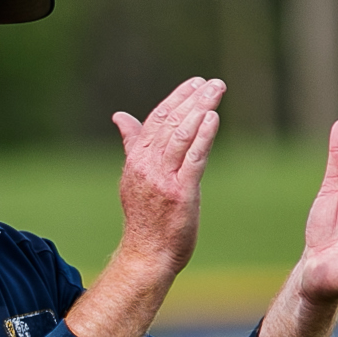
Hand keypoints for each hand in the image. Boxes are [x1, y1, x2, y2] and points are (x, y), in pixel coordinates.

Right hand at [110, 76, 224, 274]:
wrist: (146, 254)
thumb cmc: (145, 217)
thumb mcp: (135, 176)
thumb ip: (132, 144)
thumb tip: (120, 117)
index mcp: (136, 160)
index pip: (155, 120)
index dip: (176, 98)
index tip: (195, 82)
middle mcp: (146, 167)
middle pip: (170, 123)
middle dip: (193, 98)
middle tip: (213, 82)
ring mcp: (162, 180)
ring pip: (181, 135)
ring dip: (201, 109)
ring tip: (217, 91)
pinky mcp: (180, 194)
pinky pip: (193, 159)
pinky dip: (203, 136)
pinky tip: (213, 118)